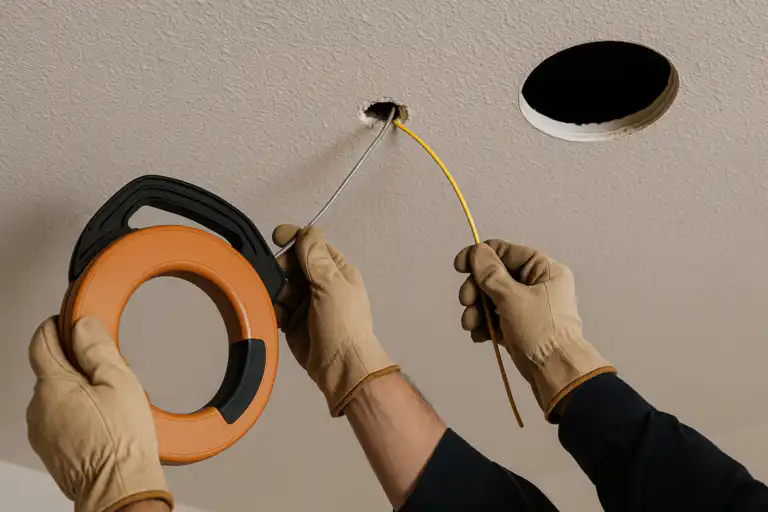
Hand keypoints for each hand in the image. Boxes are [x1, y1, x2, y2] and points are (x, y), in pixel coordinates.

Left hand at [27, 317, 172, 511]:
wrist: (119, 488)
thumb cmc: (121, 441)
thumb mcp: (120, 381)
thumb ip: (97, 348)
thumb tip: (82, 325)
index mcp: (52, 385)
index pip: (42, 340)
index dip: (58, 325)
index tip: (73, 321)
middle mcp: (38, 406)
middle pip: (53, 368)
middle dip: (79, 363)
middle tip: (111, 371)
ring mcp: (41, 430)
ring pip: (57, 394)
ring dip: (80, 390)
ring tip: (112, 402)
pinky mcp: (49, 447)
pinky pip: (60, 417)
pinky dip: (78, 412)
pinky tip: (104, 422)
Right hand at [272, 224, 399, 415]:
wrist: (341, 367)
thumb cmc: (343, 324)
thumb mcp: (331, 284)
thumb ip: (315, 256)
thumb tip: (308, 230)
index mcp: (337, 270)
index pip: (313, 245)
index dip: (296, 239)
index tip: (277, 237)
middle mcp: (321, 284)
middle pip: (293, 264)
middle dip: (283, 269)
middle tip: (280, 277)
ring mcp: (306, 304)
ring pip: (282, 286)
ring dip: (278, 291)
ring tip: (283, 303)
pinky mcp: (292, 322)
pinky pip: (277, 307)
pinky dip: (274, 310)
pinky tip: (278, 317)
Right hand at [454, 240, 614, 420]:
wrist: (558, 376)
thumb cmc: (541, 333)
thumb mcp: (512, 298)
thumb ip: (491, 274)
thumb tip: (478, 252)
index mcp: (544, 270)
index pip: (507, 252)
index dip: (480, 256)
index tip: (459, 266)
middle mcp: (538, 285)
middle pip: (496, 277)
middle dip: (476, 290)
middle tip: (466, 302)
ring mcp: (529, 308)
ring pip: (493, 299)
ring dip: (477, 310)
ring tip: (470, 325)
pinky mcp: (521, 328)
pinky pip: (497, 319)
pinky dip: (485, 325)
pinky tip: (479, 336)